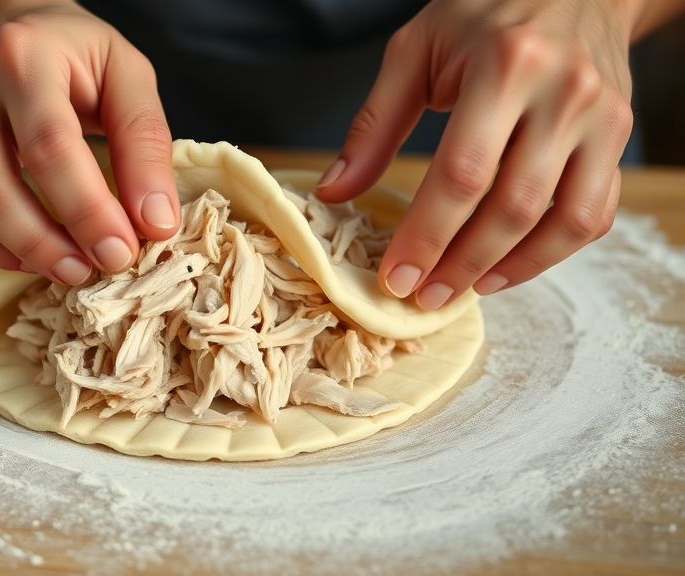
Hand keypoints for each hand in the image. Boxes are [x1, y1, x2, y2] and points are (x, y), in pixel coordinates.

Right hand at [0, 0, 178, 284]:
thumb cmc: (71, 54)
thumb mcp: (125, 74)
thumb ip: (145, 143)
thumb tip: (155, 222)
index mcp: (23, 59)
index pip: (50, 148)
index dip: (88, 210)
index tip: (123, 251)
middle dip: (54, 244)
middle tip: (102, 268)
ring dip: (28, 255)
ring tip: (76, 270)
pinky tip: (37, 257)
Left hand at [317, 0, 635, 309]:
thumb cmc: (485, 14)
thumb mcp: (415, 49)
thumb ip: (374, 123)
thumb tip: (335, 191)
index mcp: (505, 64)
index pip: (462, 172)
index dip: (427, 234)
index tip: (395, 275)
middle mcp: (563, 92)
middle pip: (512, 205)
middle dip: (461, 263)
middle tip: (422, 296)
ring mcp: (601, 117)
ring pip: (562, 219)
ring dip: (509, 268)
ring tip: (461, 290)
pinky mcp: (618, 137)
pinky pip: (593, 214)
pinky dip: (551, 253)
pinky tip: (506, 268)